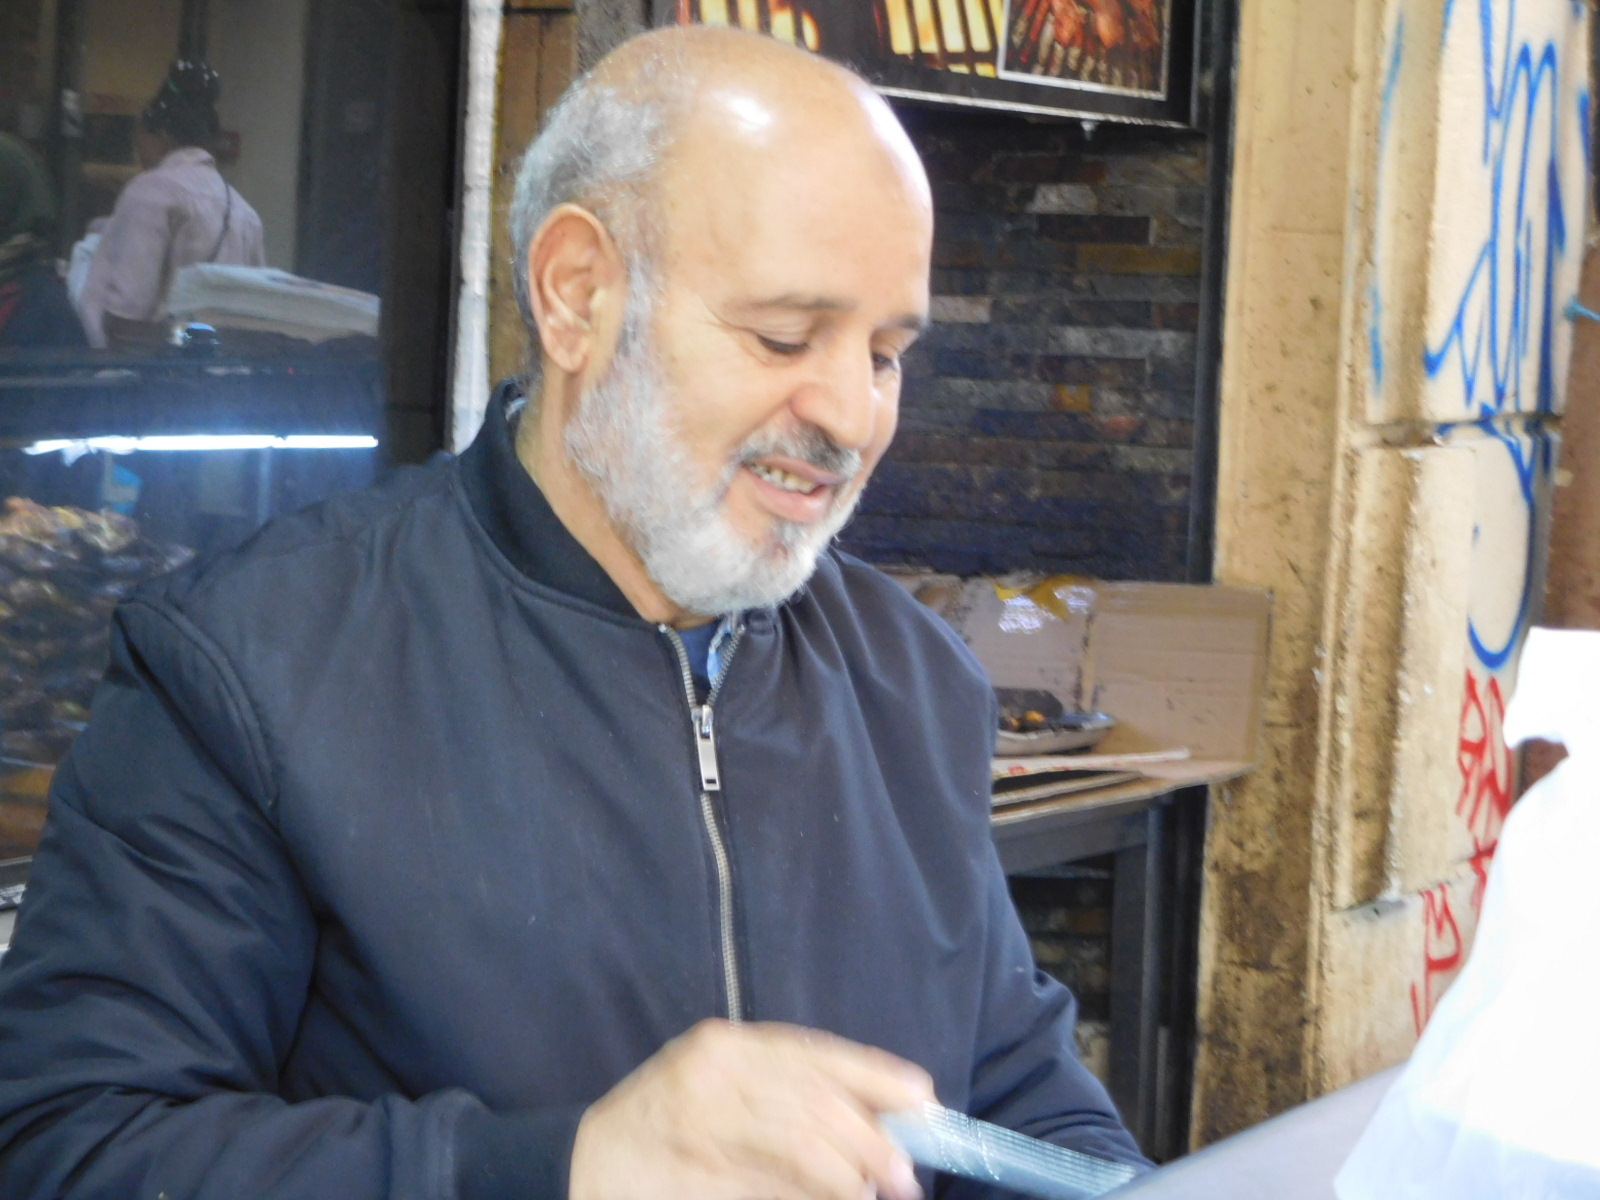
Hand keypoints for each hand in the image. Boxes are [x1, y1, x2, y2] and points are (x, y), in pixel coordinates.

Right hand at [569, 1019, 934, 1199]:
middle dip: (869, 1139)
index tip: (922, 1098)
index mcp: (728, 1046)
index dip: (873, 1074)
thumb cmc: (670, 1126)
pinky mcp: (689, 1166)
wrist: (588, 1163)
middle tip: (904, 1175)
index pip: (814, 1054)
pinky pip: (761, 1183)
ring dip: (844, 1176)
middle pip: (812, 1100)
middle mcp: (711, 1072)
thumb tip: (879, 1119)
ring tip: (869, 1195)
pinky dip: (803, 1196)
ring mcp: (695, 1119)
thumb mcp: (727, 1092)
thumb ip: (790, 1096)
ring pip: (795, 1142)